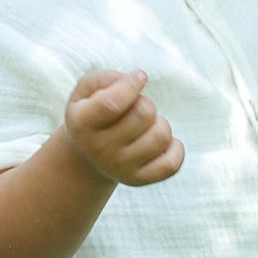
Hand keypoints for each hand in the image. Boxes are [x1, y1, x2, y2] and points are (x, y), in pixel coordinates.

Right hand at [61, 66, 183, 187]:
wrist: (87, 157)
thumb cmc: (92, 112)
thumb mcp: (87, 90)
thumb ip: (108, 78)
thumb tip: (138, 79)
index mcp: (82, 124)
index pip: (112, 103)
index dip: (132, 85)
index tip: (139, 78)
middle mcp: (100, 150)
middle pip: (144, 113)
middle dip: (145, 102)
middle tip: (135, 109)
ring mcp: (120, 168)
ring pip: (161, 135)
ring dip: (159, 122)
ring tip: (144, 126)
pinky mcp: (138, 180)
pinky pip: (172, 163)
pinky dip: (175, 148)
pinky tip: (160, 143)